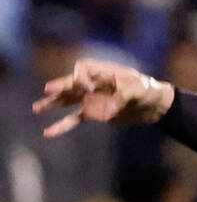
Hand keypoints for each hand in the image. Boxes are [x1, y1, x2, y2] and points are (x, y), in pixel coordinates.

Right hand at [32, 59, 174, 137]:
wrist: (154, 105)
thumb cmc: (148, 90)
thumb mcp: (139, 90)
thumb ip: (124, 97)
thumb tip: (108, 112)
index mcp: (104, 72)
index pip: (84, 68)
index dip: (82, 77)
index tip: (87, 87)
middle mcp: (95, 83)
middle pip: (72, 83)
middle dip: (61, 87)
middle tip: (48, 91)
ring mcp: (93, 98)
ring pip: (68, 100)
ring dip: (53, 104)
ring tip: (37, 109)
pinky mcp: (94, 112)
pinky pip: (75, 118)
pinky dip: (63, 125)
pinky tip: (49, 132)